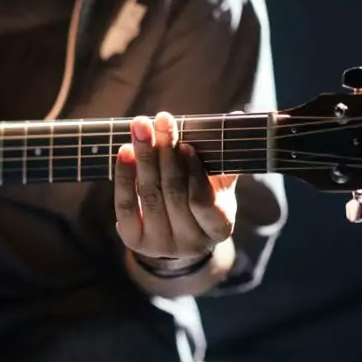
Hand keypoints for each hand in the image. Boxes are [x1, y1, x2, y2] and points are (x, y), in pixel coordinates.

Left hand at [114, 112, 237, 264]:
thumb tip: (237, 116)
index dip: (194, 173)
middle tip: (161, 121)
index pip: (203, 202)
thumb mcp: (218, 183)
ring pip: (150, 196)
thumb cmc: (201, 198)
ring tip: (141, 127)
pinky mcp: (134, 240)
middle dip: (165, 154)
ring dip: (144, 157)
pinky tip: (125, 151)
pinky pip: (126, 205)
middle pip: (173, 193)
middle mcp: (190, 243)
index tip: (186, 145)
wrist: (175, 232)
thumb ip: (224, 155)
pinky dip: (125, 176)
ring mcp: (160, 245)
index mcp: (219, 229)